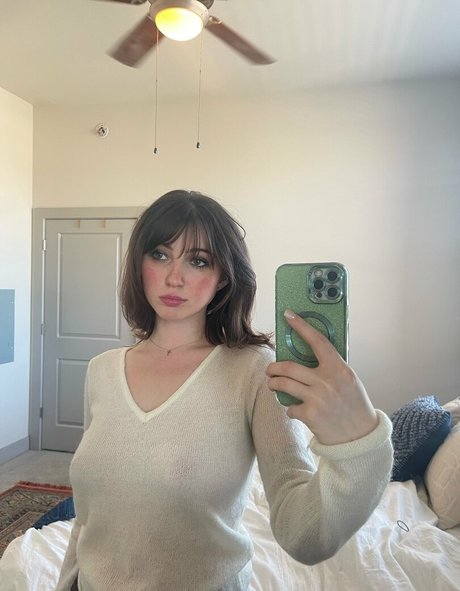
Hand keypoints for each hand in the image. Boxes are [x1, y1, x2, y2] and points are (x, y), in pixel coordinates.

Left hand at [266, 310, 377, 444]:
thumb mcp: (349, 381)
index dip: (302, 326)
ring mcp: (318, 398)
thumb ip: (331, 368)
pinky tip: (297, 411)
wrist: (361, 438)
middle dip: (274, 368)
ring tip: (273, 384)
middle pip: (289, 367)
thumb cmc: (354, 406)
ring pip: (284, 385)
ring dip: (274, 384)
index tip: (289, 315)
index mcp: (340, 369)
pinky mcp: (310, 415)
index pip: (318, 341)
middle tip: (270, 369)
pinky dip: (291, 409)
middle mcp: (328, 381)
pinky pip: (290, 407)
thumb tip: (306, 356)